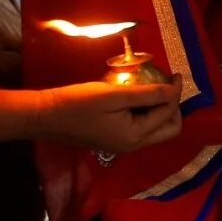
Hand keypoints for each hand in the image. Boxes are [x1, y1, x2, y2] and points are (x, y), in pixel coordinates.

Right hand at [39, 78, 183, 154]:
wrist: (45, 116)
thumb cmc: (78, 103)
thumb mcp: (115, 95)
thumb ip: (147, 94)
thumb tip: (173, 91)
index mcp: (135, 137)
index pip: (167, 114)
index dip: (175, 93)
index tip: (176, 74)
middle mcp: (133, 146)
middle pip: (168, 129)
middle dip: (174, 107)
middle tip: (168, 86)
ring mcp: (124, 145)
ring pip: (156, 130)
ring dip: (161, 110)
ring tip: (156, 88)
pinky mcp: (115, 139)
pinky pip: (141, 128)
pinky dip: (147, 113)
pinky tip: (139, 96)